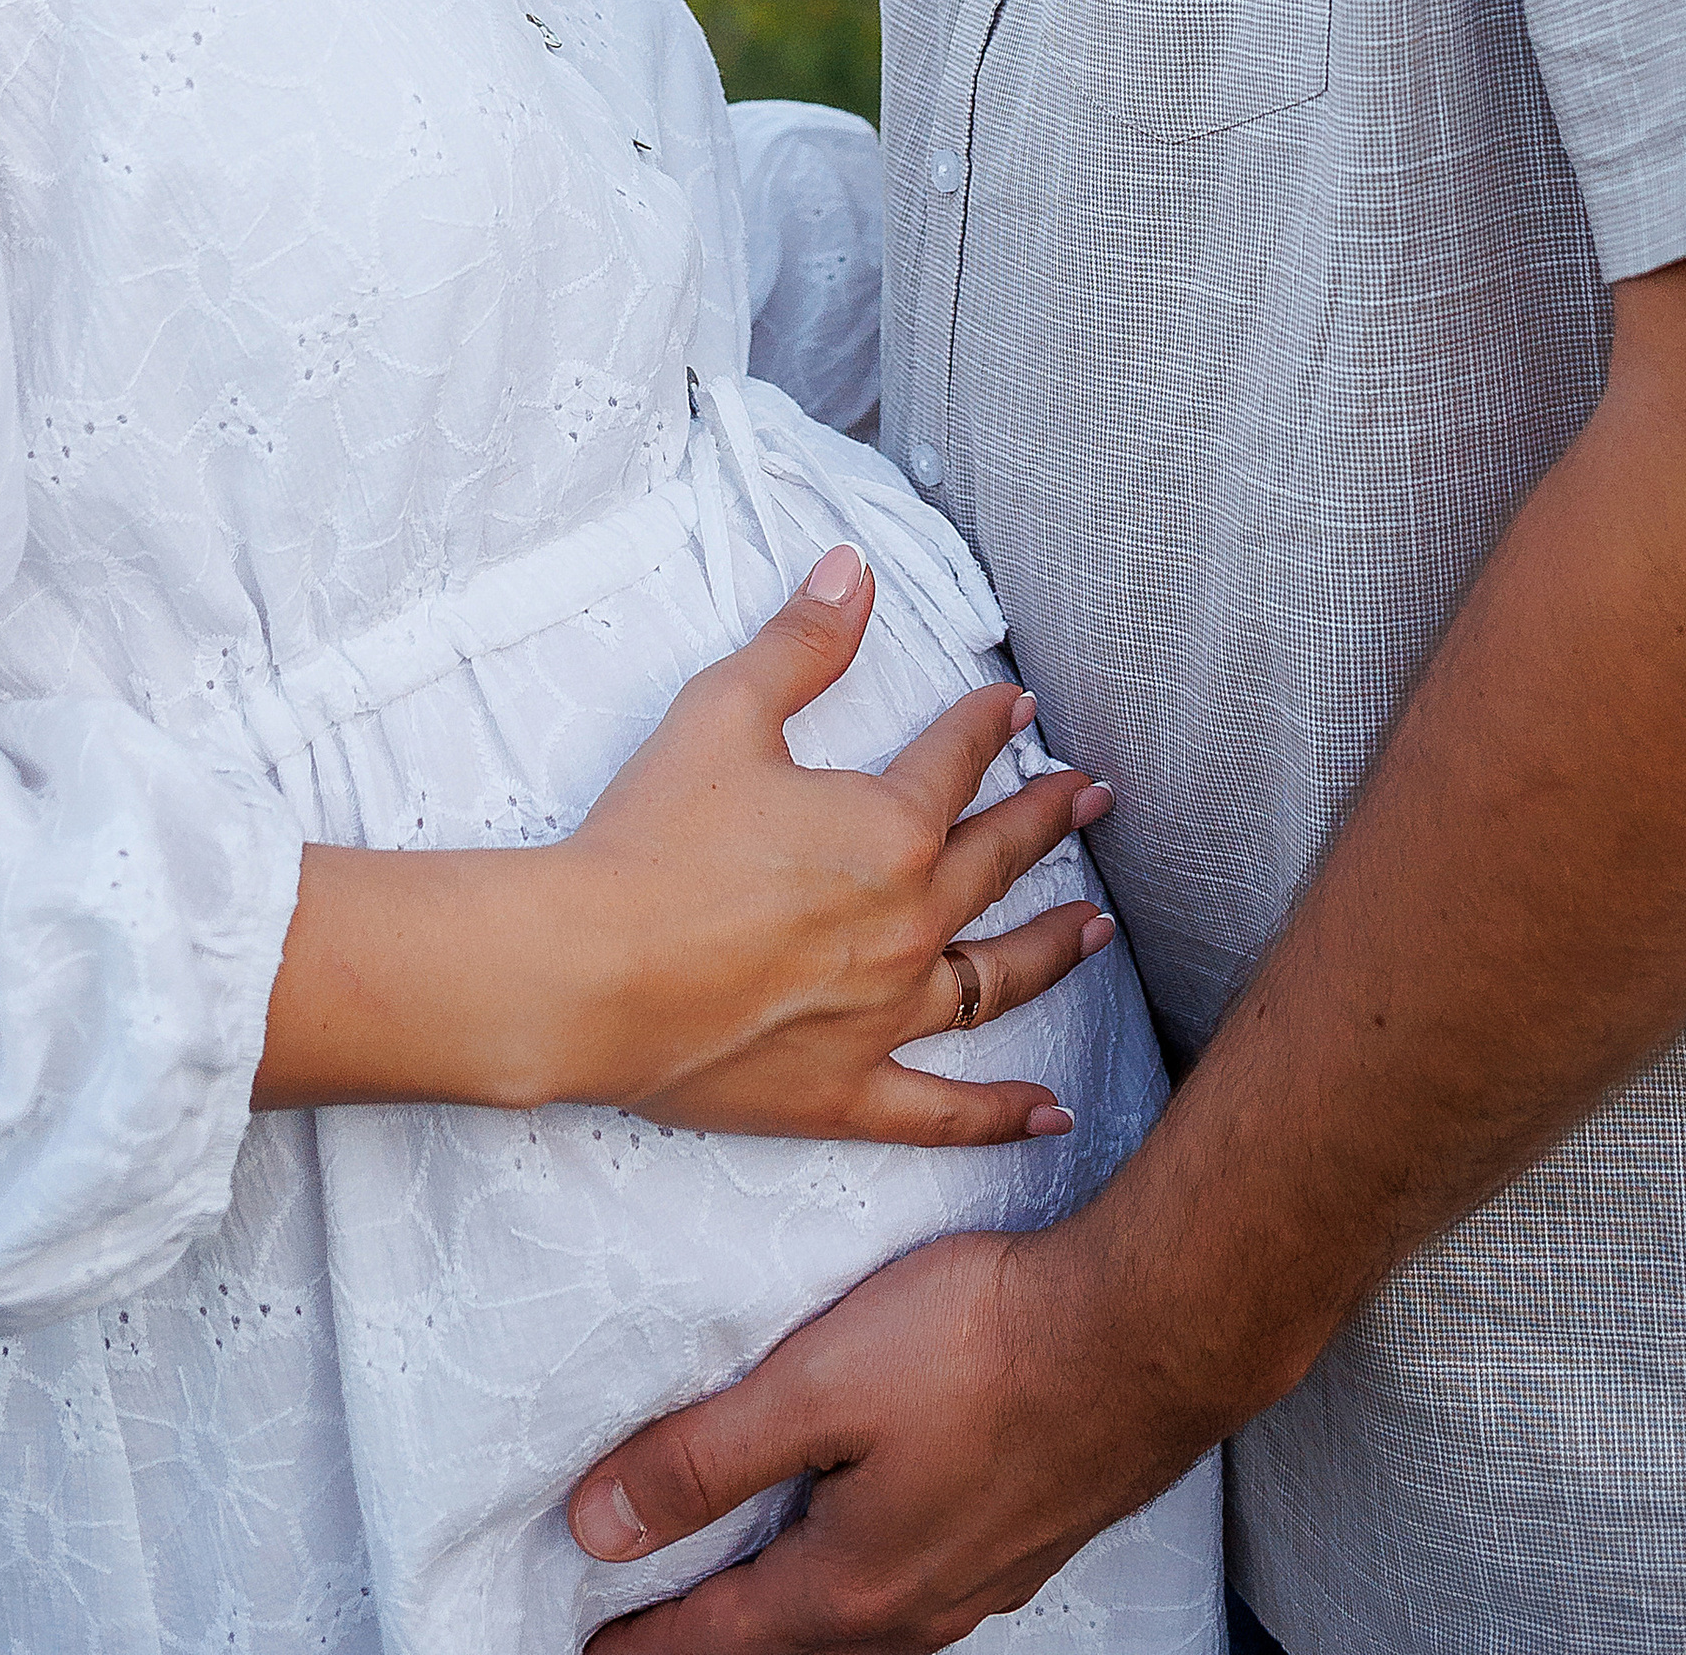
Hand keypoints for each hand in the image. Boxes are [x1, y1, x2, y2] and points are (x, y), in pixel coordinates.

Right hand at [551, 544, 1115, 1144]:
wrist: (587, 972)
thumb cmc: (650, 840)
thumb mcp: (723, 712)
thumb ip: (802, 642)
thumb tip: (854, 569)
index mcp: (889, 829)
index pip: (957, 760)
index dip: (989, 725)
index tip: (1017, 710)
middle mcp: (909, 922)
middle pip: (998, 861)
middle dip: (1050, 820)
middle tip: (1093, 797)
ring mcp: (886, 1014)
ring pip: (998, 980)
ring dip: (1055, 947)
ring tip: (1098, 927)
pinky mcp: (846, 1090)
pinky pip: (944, 1110)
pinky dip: (1002, 1115)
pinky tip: (1049, 1116)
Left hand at [568, 1221, 1185, 1647]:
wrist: (1144, 1334)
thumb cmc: (984, 1346)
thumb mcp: (815, 1387)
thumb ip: (706, 1458)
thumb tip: (601, 1526)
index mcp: (851, 1585)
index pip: (717, 1634)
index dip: (644, 1639)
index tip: (594, 1647)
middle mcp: (915, 1606)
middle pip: (790, 1640)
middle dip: (720, 1633)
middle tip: (661, 1620)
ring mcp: (978, 1579)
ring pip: (859, 1617)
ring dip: (795, 1607)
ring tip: (754, 1582)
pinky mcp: (1023, 1537)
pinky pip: (917, 1584)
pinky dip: (862, 1573)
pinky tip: (870, 1534)